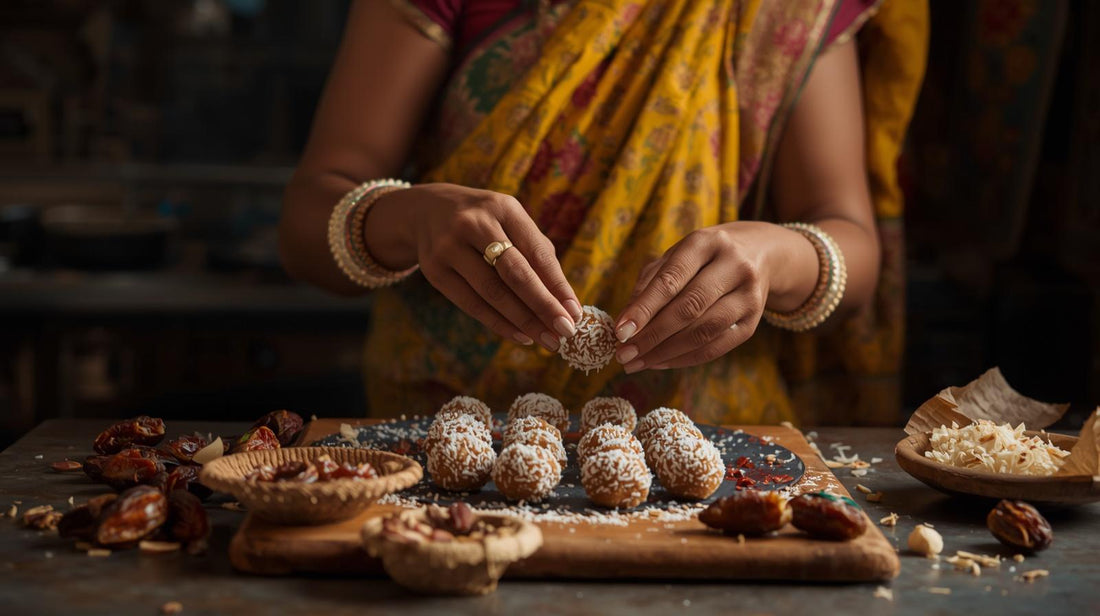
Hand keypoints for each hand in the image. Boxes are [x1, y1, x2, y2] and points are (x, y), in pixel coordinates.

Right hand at [368, 183, 582, 350]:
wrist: (426, 212)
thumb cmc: (485, 223)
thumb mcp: (511, 223)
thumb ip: (538, 256)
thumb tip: (565, 303)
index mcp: (503, 207)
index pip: (537, 252)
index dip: (558, 285)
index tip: (575, 313)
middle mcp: (474, 223)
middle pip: (515, 273)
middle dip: (543, 306)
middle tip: (565, 332)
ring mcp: (449, 247)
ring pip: (492, 292)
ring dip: (523, 321)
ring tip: (547, 340)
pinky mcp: (434, 270)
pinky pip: (470, 304)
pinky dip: (498, 323)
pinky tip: (520, 336)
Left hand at [613, 222, 808, 372]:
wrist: (759, 254)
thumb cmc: (703, 258)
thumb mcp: (676, 257)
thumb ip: (648, 284)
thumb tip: (625, 322)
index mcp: (706, 243)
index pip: (671, 280)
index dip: (644, 309)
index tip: (620, 332)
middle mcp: (733, 266)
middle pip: (689, 307)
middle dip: (652, 335)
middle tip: (625, 354)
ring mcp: (749, 295)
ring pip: (704, 331)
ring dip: (666, 352)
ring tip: (638, 362)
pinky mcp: (753, 322)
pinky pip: (716, 347)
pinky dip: (685, 359)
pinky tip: (661, 362)